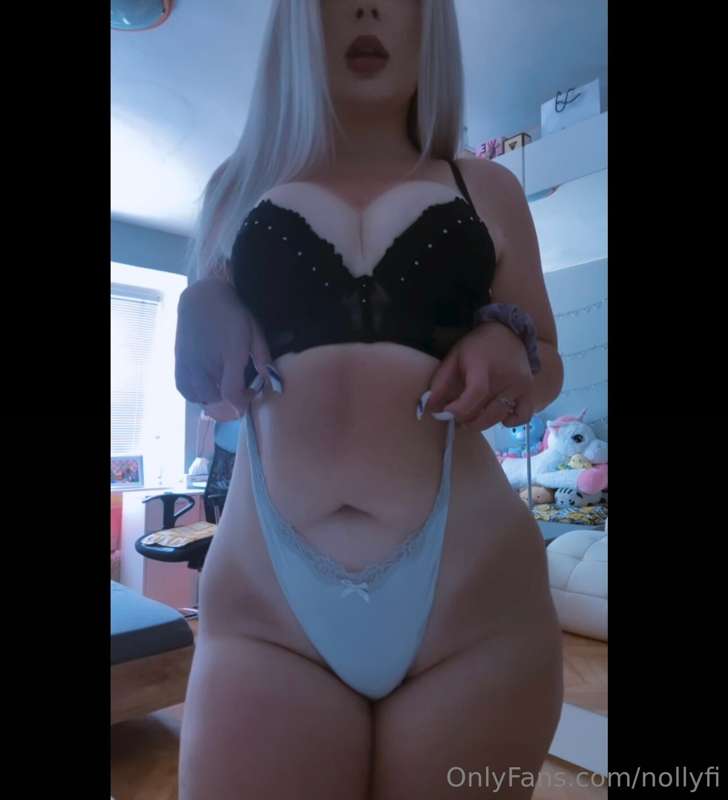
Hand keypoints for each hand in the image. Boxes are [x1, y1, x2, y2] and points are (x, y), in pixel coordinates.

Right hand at [174, 277, 271, 419]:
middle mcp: (206, 365)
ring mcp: (189, 366)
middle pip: (216, 401)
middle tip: (238, 386)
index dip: (243, 402)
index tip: (251, 392)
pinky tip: (205, 383)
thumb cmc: (232, 316)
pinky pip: (185, 390)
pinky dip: (196, 392)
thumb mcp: (254, 334)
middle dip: (230, 399)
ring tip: (221, 384)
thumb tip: (270, 381)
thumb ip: (263, 359)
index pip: (232, 396)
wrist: (202, 298)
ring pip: (200, 398)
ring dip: (213, 397)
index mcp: (229, 357)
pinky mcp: (178, 365)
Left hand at [425, 322, 535, 430]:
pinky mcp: (529, 391)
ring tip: (473, 416)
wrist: (508, 332)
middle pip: (486, 411)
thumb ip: (441, 382)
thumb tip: (429, 407)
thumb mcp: (454, 358)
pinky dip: (511, 421)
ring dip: (483, 422)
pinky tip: (499, 416)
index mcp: (484, 366)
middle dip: (467, 420)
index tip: (447, 413)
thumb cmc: (477, 347)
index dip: (460, 409)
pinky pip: (523, 416)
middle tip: (457, 418)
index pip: (476, 393)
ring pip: (500, 416)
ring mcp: (521, 386)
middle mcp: (506, 377)